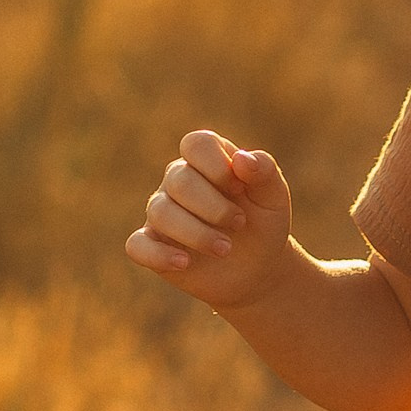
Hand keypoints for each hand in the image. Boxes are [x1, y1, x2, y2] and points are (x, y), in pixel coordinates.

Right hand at [125, 129, 294, 308]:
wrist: (258, 266)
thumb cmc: (263, 222)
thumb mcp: (273, 197)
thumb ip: (264, 172)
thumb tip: (242, 159)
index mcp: (206, 160)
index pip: (196, 144)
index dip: (217, 165)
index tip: (241, 188)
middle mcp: (177, 181)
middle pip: (180, 180)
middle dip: (214, 206)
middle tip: (240, 223)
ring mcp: (162, 212)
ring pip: (161, 212)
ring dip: (197, 233)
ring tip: (225, 249)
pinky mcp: (153, 245)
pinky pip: (137, 245)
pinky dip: (158, 254)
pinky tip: (184, 263)